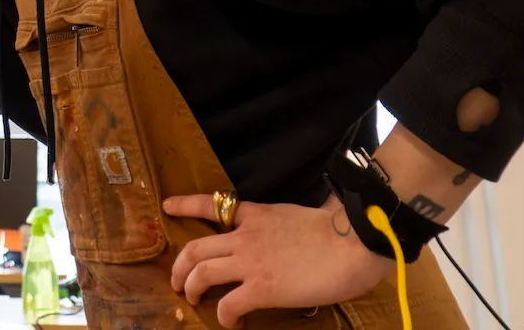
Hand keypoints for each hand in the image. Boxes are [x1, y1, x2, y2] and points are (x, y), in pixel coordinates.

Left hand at [164, 194, 392, 328]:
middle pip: (195, 248)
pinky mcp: (262, 288)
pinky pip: (228, 304)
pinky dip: (224, 316)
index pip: (211, 204)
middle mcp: (245, 237)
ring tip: (192, 299)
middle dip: (179, 265)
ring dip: (191, 288)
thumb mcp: (303, 215)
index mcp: (256, 215)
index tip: (167, 206)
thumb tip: (297, 227)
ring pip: (201, 273)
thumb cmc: (341, 229)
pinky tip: (231, 322)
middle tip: (177, 280)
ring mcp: (251, 262)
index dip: (185, 205)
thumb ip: (287, 224)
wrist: (355, 241)